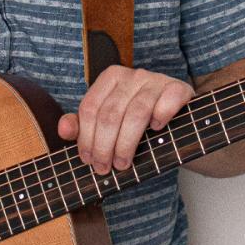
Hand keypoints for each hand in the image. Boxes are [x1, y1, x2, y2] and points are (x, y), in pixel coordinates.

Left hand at [59, 63, 195, 176]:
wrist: (180, 123)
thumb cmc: (140, 124)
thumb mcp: (111, 124)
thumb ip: (84, 125)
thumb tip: (63, 129)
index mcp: (111, 78)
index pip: (90, 108)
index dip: (86, 138)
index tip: (88, 161)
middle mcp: (132, 75)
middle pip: (110, 114)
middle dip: (104, 146)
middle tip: (105, 168)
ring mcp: (156, 81)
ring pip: (135, 114)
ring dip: (126, 144)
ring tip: (122, 164)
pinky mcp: (178, 89)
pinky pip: (166, 103)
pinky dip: (160, 117)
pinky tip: (156, 132)